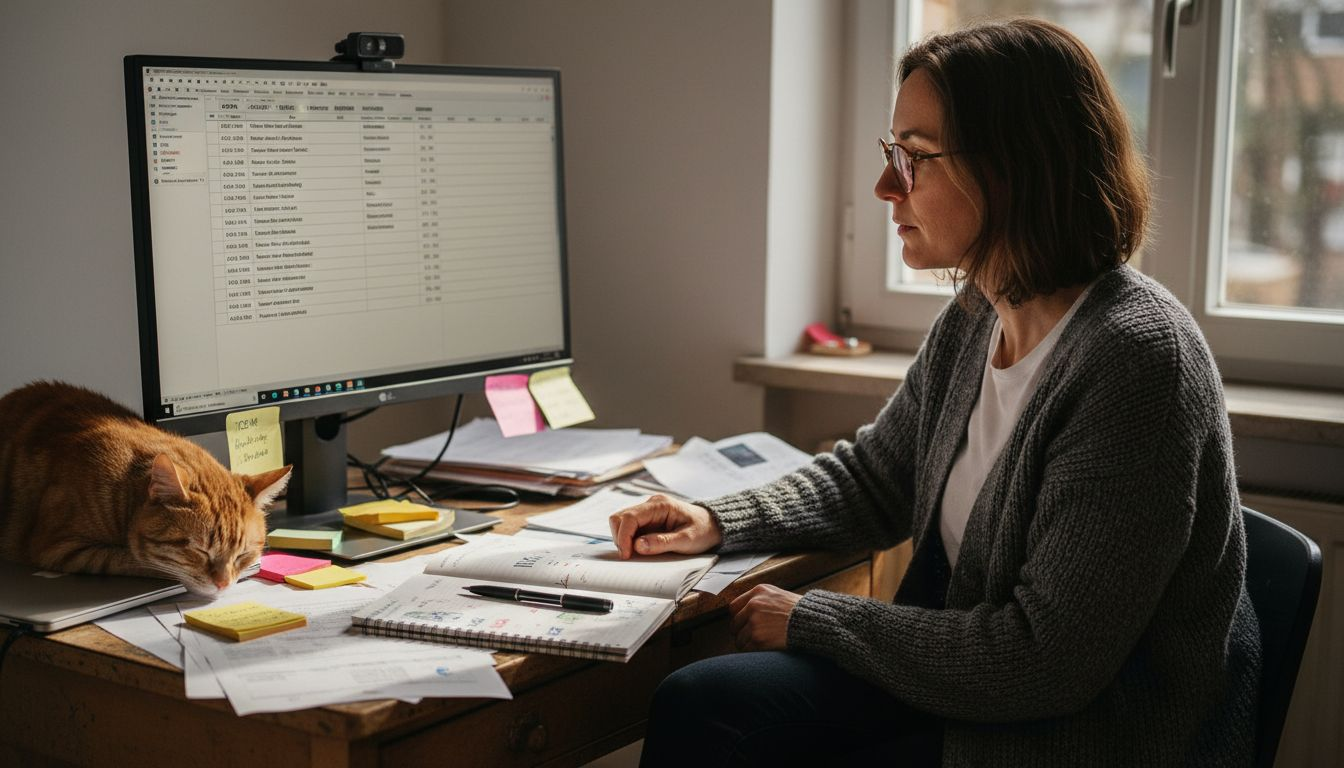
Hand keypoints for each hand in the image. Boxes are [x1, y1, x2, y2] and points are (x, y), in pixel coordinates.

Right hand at [608, 494, 722, 559]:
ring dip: (623, 539)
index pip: (630, 517)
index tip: (626, 555)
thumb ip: (662, 542)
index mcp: (660, 505)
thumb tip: (637, 545)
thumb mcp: (687, 540)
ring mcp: (647, 512)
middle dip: (620, 538)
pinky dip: (628, 540)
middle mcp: (650, 505)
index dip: (623, 536)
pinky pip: (629, 528)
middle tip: (629, 556)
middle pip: (620, 517)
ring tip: (635, 554)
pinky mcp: (647, 521)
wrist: (712, 526)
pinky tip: (639, 549)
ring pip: (621, 522)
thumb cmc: (703, 531)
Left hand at [728, 584, 801, 650]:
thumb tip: (746, 611)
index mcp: (758, 592)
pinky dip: (752, 651)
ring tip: (760, 644)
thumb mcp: (779, 596)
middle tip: (752, 637)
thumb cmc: (800, 612)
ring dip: (747, 643)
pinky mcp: (758, 639)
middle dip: (742, 632)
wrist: (813, 624)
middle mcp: (754, 605)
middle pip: (735, 624)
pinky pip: (746, 649)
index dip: (739, 618)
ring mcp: (755, 622)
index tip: (743, 624)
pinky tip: (762, 650)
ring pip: (739, 638)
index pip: (734, 607)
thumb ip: (761, 600)